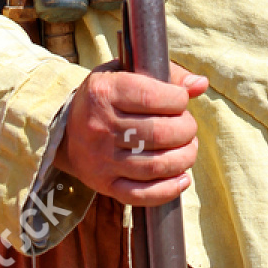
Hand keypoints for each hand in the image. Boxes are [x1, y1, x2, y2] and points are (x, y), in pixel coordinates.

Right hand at [57, 61, 207, 206]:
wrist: (66, 131)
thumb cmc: (107, 97)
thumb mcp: (127, 73)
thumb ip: (167, 75)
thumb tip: (201, 84)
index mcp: (105, 92)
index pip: (152, 97)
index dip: (178, 100)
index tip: (181, 101)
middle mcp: (100, 126)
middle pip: (159, 133)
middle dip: (186, 130)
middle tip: (188, 127)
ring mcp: (101, 159)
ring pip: (155, 165)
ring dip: (184, 158)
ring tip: (188, 149)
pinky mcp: (104, 184)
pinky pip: (141, 195)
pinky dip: (168, 189)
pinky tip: (182, 179)